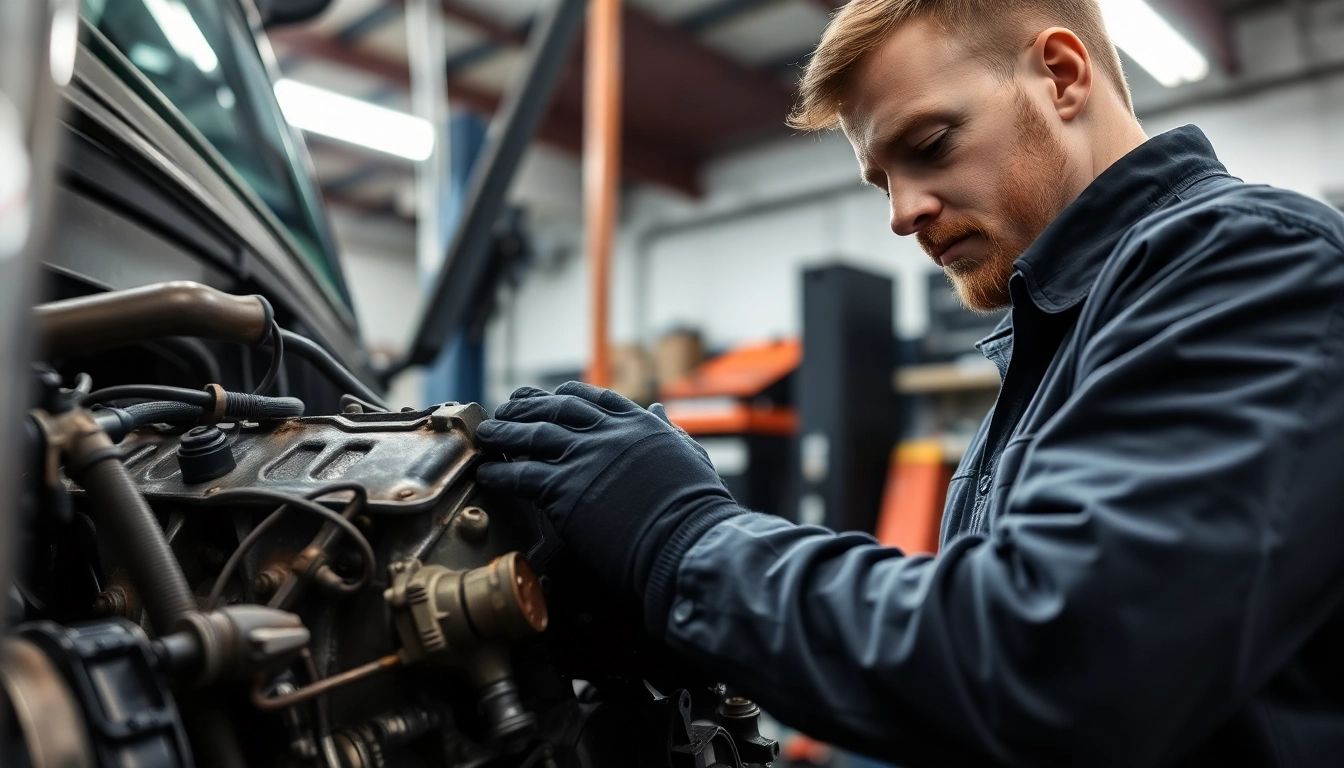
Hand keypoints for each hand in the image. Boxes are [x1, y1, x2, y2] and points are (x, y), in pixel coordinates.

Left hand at [474, 382, 741, 617]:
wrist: (688, 541)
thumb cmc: (696, 510)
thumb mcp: (689, 456)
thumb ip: (668, 432)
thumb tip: (659, 410)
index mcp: (639, 425)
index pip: (594, 398)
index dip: (565, 394)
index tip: (547, 395)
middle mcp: (608, 434)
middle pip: (555, 409)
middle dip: (526, 406)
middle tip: (506, 408)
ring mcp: (586, 459)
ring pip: (533, 436)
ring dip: (504, 433)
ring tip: (486, 435)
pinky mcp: (566, 489)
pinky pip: (523, 475)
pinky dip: (501, 474)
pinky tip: (488, 476)